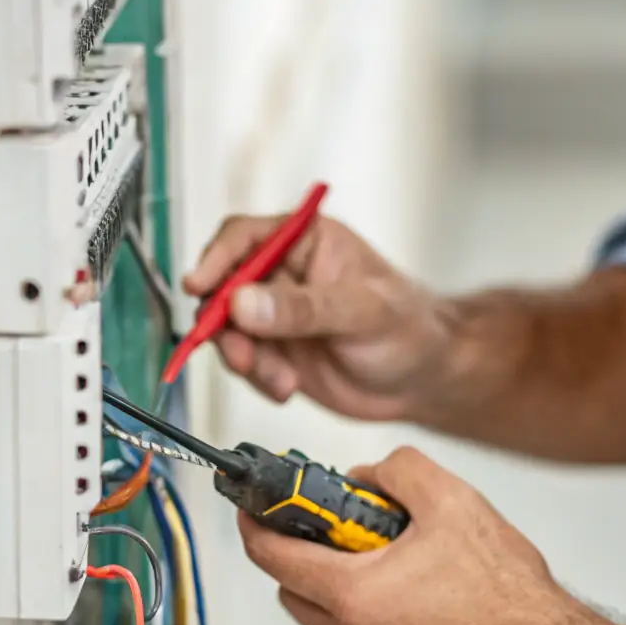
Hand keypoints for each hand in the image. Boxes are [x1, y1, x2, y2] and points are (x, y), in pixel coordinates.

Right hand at [183, 212, 450, 419]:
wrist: (425, 381)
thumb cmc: (411, 329)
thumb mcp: (363, 312)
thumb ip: (304, 308)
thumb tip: (245, 303)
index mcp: (306, 241)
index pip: (244, 237)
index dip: (216, 259)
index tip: (199, 286)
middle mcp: (284, 274)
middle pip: (224, 287)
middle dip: (225, 324)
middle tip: (243, 353)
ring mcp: (276, 315)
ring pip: (228, 330)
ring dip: (245, 358)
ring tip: (279, 378)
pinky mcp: (275, 353)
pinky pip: (243, 362)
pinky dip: (258, 379)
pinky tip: (288, 387)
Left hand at [238, 447, 582, 624]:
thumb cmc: (509, 596)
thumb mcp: (452, 502)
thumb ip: (396, 473)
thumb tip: (364, 477)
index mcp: (354, 595)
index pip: (273, 557)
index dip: (256, 527)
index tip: (252, 514)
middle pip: (296, 596)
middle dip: (308, 562)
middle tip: (345, 539)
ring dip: (351, 600)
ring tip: (407, 576)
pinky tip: (431, 616)